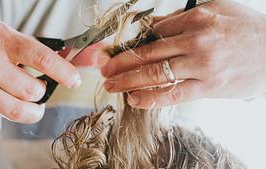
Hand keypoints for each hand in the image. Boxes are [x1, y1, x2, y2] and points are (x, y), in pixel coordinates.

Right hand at [0, 14, 104, 122]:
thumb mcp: (0, 33)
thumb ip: (25, 51)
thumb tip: (55, 68)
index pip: (42, 59)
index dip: (64, 72)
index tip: (74, 80)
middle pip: (31, 91)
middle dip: (42, 92)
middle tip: (42, 87)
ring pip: (17, 110)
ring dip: (33, 110)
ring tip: (35, 104)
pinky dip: (10, 109)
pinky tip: (7, 98)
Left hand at [101, 0, 265, 108]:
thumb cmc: (245, 31)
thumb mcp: (216, 11)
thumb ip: (182, 18)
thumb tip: (155, 28)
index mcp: (195, 19)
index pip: (153, 33)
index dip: (131, 44)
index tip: (117, 51)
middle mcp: (195, 41)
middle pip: (148, 53)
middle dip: (120, 62)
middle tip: (104, 68)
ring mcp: (201, 65)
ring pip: (156, 74)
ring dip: (128, 81)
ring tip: (111, 85)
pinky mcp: (208, 87)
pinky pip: (173, 94)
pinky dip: (151, 98)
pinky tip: (135, 100)